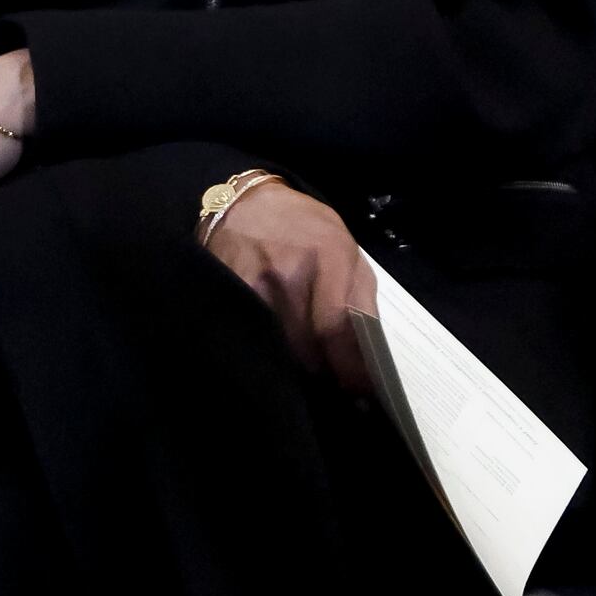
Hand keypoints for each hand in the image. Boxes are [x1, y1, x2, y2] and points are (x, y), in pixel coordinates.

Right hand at [202, 175, 381, 391]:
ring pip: (278, 347)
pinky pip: (251, 335)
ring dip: (295, 364)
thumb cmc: (305, 227)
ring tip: (306, 365)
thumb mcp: (348, 250)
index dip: (349, 369)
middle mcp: (289, 270)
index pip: (337, 328)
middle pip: (307, 347)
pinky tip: (274, 349)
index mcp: (329, 255)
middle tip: (332, 380)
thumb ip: (361, 299)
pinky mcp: (227, 289)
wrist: (247, 202)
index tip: (359, 393)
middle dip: (324, 371)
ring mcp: (253, 281)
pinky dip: (265, 349)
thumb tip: (368, 357)